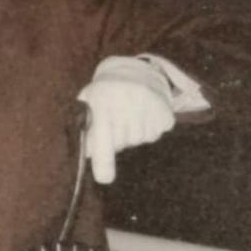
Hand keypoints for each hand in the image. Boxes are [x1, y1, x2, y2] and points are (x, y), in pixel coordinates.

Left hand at [76, 57, 175, 183]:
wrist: (135, 72)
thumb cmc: (104, 94)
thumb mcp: (87, 104)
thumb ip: (84, 129)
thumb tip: (88, 156)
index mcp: (102, 99)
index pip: (102, 134)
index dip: (103, 158)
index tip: (105, 179)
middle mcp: (127, 100)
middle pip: (122, 142)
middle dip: (116, 140)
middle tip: (115, 122)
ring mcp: (149, 105)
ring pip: (138, 140)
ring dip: (132, 135)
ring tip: (129, 116)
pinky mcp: (165, 111)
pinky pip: (154, 135)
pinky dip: (147, 130)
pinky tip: (143, 115)